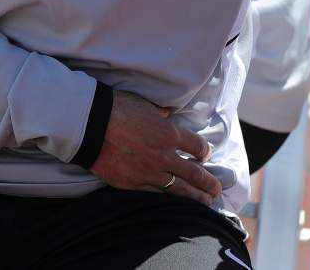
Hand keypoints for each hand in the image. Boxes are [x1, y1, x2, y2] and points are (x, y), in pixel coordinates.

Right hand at [90, 90, 221, 205]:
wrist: (92, 125)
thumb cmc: (118, 108)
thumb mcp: (144, 104)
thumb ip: (159, 114)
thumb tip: (166, 114)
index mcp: (169, 133)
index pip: (196, 145)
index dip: (204, 151)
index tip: (206, 155)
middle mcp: (164, 155)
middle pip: (193, 173)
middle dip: (208, 182)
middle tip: (217, 190)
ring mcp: (150, 172)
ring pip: (178, 190)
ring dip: (195, 197)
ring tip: (206, 204)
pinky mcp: (134, 184)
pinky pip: (156, 195)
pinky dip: (168, 200)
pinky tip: (175, 204)